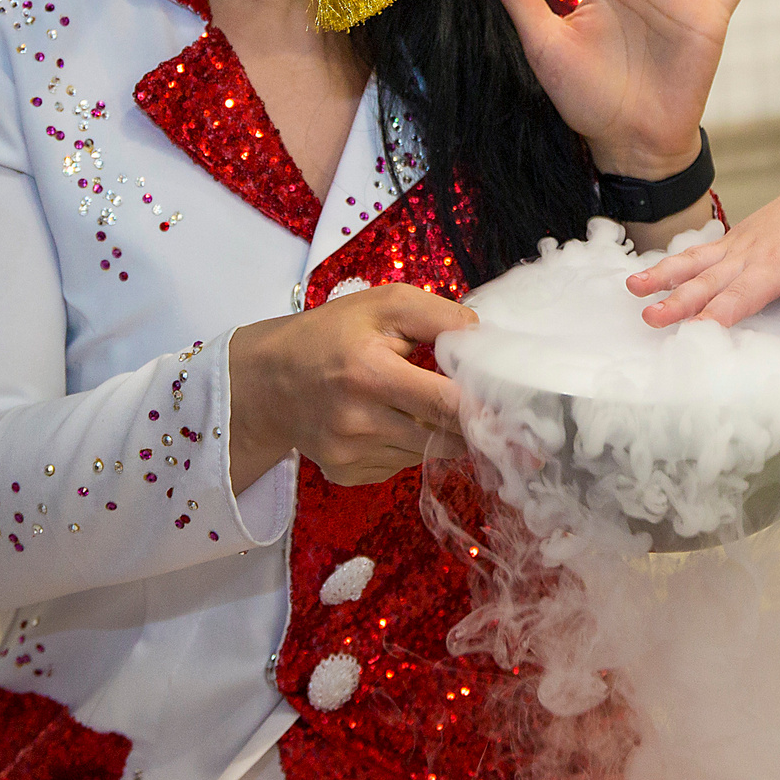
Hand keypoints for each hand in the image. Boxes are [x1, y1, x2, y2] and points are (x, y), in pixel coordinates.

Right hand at [225, 284, 474, 487]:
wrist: (270, 380)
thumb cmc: (332, 334)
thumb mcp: (383, 304)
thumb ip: (439, 316)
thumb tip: (484, 339)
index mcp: (369, 373)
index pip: (445, 402)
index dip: (484, 405)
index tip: (510, 403)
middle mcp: (358, 421)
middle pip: (444, 436)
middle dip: (471, 423)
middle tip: (490, 409)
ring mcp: (351, 454)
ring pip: (427, 453)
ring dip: (440, 433)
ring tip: (424, 404)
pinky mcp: (346, 474)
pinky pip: (401, 465)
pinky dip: (410, 446)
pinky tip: (393, 422)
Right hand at [625, 175, 779, 335]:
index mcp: (774, 266)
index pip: (741, 295)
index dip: (717, 313)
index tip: (694, 331)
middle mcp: (747, 255)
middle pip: (708, 282)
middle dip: (677, 301)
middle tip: (650, 317)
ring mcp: (734, 246)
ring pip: (693, 263)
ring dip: (662, 276)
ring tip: (633, 288)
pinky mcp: (729, 242)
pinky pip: (696, 253)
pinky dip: (671, 264)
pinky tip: (647, 276)